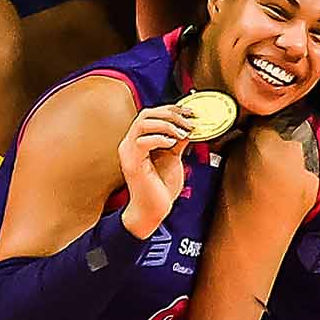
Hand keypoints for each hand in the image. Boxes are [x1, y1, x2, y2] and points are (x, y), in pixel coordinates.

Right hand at [118, 103, 195, 237]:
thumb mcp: (173, 158)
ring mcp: (129, 152)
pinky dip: (159, 138)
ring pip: (143, 123)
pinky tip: (173, 143)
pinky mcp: (132, 163)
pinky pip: (142, 141)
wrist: (154, 210)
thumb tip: (188, 127)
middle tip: (189, 121)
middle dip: (171, 114)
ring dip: (167, 124)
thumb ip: (177, 142)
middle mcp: (130, 143)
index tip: (190, 112)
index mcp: (139, 140)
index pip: (151, 114)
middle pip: (146, 114)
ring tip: (182, 133)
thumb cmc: (161, 187)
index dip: (171, 109)